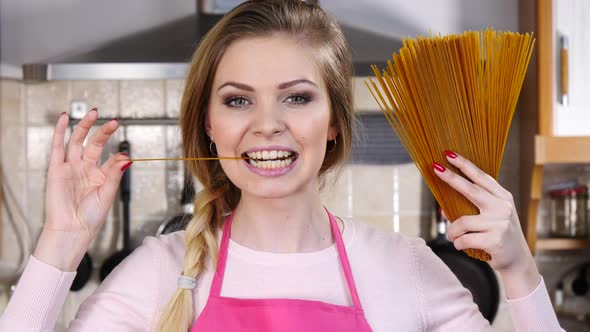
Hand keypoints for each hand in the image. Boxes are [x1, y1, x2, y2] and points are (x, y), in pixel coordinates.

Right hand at [34, 109, 131, 270]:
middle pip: (94, 144)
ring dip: (85, 126)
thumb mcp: (107, 194)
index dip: (118, 155)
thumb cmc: (90, 218)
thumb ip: (115, 174)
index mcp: (100, 176)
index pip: (111, 159)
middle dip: (103, 131)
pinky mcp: (56, 169)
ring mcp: (71, 168)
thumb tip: (126, 158)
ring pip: (77, 141)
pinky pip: (57, 147)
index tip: (125, 153)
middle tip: (114, 121)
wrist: (71, 231)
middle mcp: (85, 169)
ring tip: (94, 113)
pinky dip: (60, 131)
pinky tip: (65, 118)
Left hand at [433, 151, 539, 297]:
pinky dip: (458, 243)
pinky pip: (464, 239)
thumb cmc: (497, 235)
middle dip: (451, 178)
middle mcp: (502, 207)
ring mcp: (500, 223)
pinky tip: (464, 246)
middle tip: (436, 168)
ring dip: (452, 232)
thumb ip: (468, 210)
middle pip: (471, 190)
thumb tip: (442, 207)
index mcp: (502, 197)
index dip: (464, 165)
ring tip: (454, 237)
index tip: (449, 154)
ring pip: (461, 222)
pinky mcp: (495, 240)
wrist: (517, 261)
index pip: (481, 177)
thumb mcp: (488, 219)